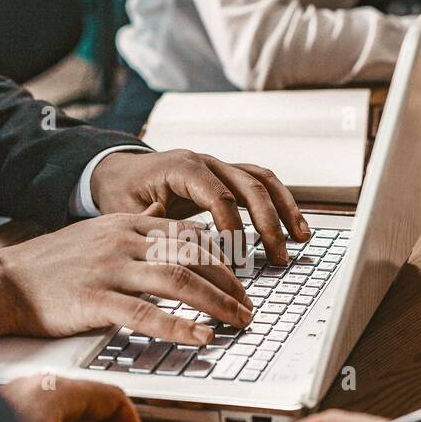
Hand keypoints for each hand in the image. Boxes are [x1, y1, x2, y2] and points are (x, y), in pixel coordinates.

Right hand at [0, 207, 253, 343]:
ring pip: (178, 281)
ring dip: (217, 302)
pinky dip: (179, 326)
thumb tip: (162, 208)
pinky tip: (202, 336)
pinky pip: (146, 314)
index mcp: (126, 224)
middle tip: (248, 306)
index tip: (241, 279)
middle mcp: (124, 241)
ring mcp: (110, 269)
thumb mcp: (97, 230)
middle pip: (193, 256)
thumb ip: (134, 222)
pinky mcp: (95, 300)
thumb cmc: (50, 264)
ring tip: (239, 321)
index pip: (189, 234)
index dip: (222, 257)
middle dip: (229, 282)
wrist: (3, 281)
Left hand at [89, 149, 310, 263]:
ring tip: (300, 239)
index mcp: (181, 168)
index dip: (231, 227)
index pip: (217, 195)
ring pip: (262, 181)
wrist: (120, 172)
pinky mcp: (227, 176)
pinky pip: (261, 184)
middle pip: (248, 186)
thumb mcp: (127, 213)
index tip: (237, 259)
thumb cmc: (122, 194)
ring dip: (284, 210)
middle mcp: (206, 162)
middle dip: (268, 223)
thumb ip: (153, 230)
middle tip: (277, 257)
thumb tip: (179, 254)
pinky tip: (295, 227)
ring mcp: (219, 166)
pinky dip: (281, 203)